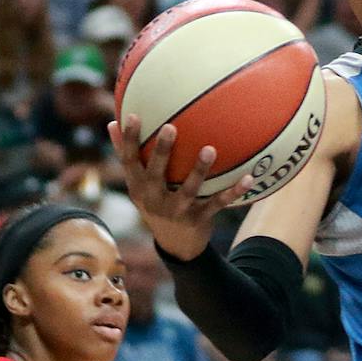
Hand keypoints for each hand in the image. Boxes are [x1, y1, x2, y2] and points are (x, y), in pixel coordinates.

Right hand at [108, 115, 252, 260]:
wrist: (176, 244)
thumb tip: (112, 121)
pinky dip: (234, 191)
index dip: (129, 140)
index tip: (134, 116)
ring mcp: (177, 211)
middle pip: (156, 173)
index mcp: (138, 187)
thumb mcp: (138, 184)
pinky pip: (218, 203)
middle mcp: (154, 199)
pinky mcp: (199, 219)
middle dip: (162, 151)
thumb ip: (127, 155)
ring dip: (199, 170)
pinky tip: (249, 178)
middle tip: (170, 127)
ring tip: (210, 149)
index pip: (129, 161)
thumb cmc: (156, 202)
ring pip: (189, 190)